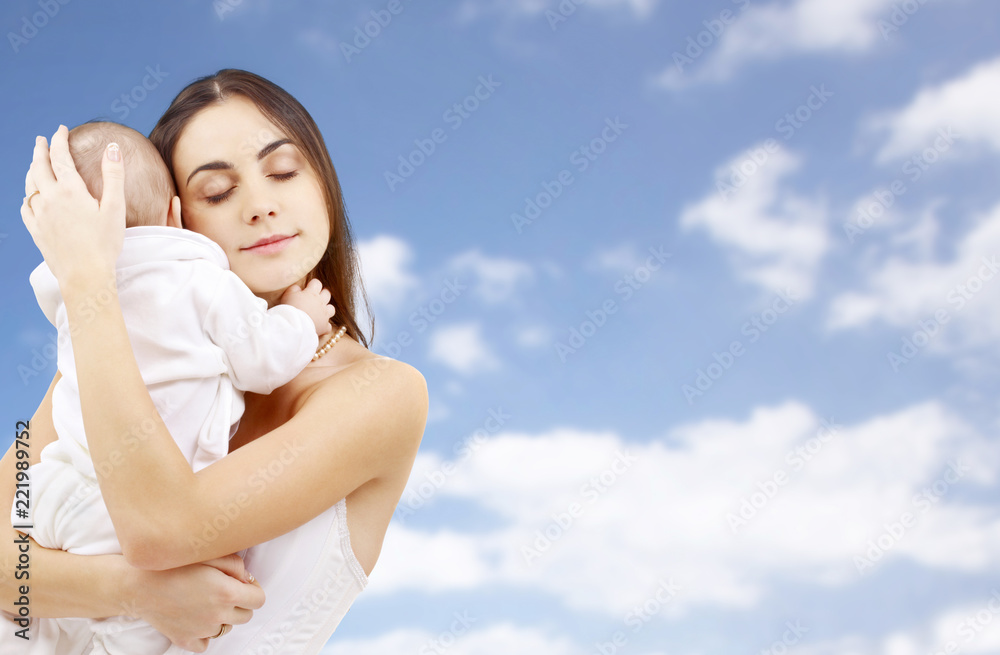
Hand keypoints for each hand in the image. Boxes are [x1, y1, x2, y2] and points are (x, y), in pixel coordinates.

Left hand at [21, 125, 125, 284]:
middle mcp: (50, 199)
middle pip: (39, 167)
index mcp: (70, 191)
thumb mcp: (115, 208)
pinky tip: (30, 198)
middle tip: (41, 140)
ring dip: (32, 171)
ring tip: (35, 165)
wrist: (85, 276)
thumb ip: (113, 176)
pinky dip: (27, 197)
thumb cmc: (105, 244)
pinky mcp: (36, 231)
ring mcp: (40, 216)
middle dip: (40, 151)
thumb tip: (112, 148)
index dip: (59, 140)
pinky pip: (25, 208)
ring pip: (29, 186)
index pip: (60, 157)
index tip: (61, 129)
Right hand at [124, 553, 263, 651]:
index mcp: (226, 593)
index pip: (258, 600)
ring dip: (222, 617)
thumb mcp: (209, 555)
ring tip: (205, 602)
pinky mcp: (185, 640)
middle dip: (240, 603)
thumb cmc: (173, 566)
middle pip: (245, 616)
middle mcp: (217, 615)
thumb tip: (247, 578)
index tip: (242, 585)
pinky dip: (204, 633)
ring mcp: (202, 630)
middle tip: (222, 591)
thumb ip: (235, 565)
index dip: (253, 590)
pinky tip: (196, 618)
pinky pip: (206, 643)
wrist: (138, 585)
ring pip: (226, 628)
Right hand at [278, 278, 335, 336]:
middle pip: (327, 294)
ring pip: (331, 309)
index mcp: (312, 293)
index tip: (308, 287)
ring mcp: (324, 314)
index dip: (313, 284)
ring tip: (320, 311)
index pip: (317, 283)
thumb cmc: (290, 308)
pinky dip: (324, 326)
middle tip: (316, 297)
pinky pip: (328, 326)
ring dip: (327, 309)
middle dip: (323, 294)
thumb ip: (294, 289)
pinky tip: (319, 326)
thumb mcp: (288, 295)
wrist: (295, 325)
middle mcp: (321, 302)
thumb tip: (298, 288)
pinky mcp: (324, 326)